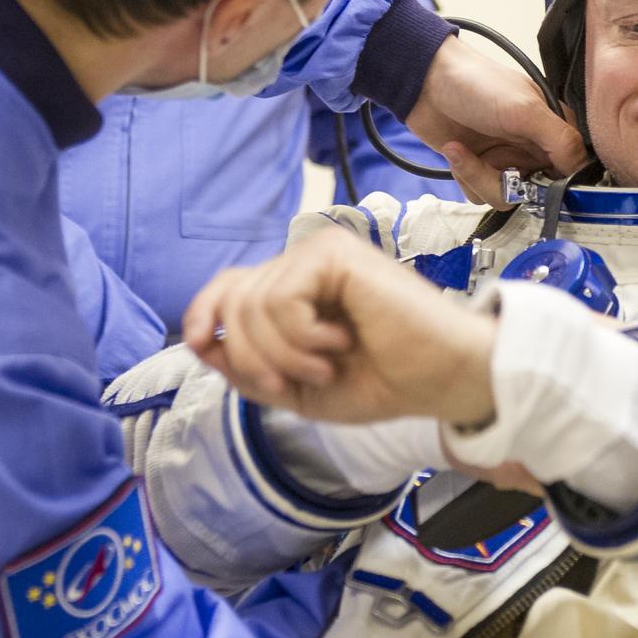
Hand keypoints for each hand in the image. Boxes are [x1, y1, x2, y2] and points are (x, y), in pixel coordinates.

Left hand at [182, 228, 497, 426]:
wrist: (438, 378)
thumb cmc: (381, 381)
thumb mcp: (294, 385)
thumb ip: (246, 365)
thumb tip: (199, 339)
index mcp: (295, 288)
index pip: (226, 286)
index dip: (201, 314)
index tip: (201, 345)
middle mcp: (303, 261)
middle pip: (232, 301)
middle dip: (251, 357)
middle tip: (293, 382)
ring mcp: (320, 252)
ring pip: (252, 305)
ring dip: (283, 354)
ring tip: (325, 365)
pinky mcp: (335, 253)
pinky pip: (281, 298)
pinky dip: (301, 337)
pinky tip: (339, 341)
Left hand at [405, 36, 586, 205]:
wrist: (424, 83)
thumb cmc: (477, 85)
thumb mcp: (525, 110)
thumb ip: (561, 140)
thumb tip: (581, 171)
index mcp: (553, 128)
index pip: (570, 170)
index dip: (553, 182)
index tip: (532, 179)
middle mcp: (532, 148)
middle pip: (534, 192)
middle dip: (504, 180)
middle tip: (489, 159)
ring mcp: (505, 159)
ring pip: (505, 197)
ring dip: (478, 177)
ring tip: (461, 150)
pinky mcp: (478, 169)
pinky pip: (480, 194)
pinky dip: (465, 176)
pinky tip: (455, 150)